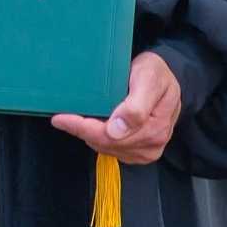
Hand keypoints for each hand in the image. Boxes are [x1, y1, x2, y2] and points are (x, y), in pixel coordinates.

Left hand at [51, 52, 181, 164]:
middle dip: (82, 131)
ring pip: (106, 148)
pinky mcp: (138, 153)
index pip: (112, 135)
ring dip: (88, 135)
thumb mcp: (149, 78)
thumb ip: (136, 105)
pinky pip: (110, 150)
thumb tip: (116, 130)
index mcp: (156, 128)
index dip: (84, 128)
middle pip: (107, 144)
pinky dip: (96, 138)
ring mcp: (145, 151)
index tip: (61, 119)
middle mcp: (152, 144)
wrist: (166, 78)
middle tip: (61, 117)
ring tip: (74, 119)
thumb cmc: (157, 74)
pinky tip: (90, 125)